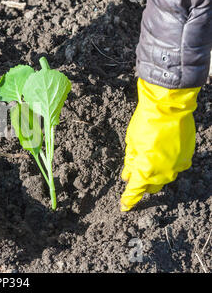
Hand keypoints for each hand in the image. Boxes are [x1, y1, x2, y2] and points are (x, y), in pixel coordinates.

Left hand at [120, 78, 200, 210]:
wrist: (169, 106)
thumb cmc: (146, 123)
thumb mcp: (132, 143)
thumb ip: (130, 162)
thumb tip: (127, 177)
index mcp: (146, 170)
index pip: (135, 190)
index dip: (129, 199)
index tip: (124, 207)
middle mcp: (164, 172)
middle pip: (151, 186)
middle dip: (142, 185)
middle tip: (133, 178)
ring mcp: (178, 165)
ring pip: (164, 178)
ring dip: (154, 175)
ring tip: (146, 162)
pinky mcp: (187, 157)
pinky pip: (175, 167)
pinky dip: (166, 164)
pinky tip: (160, 154)